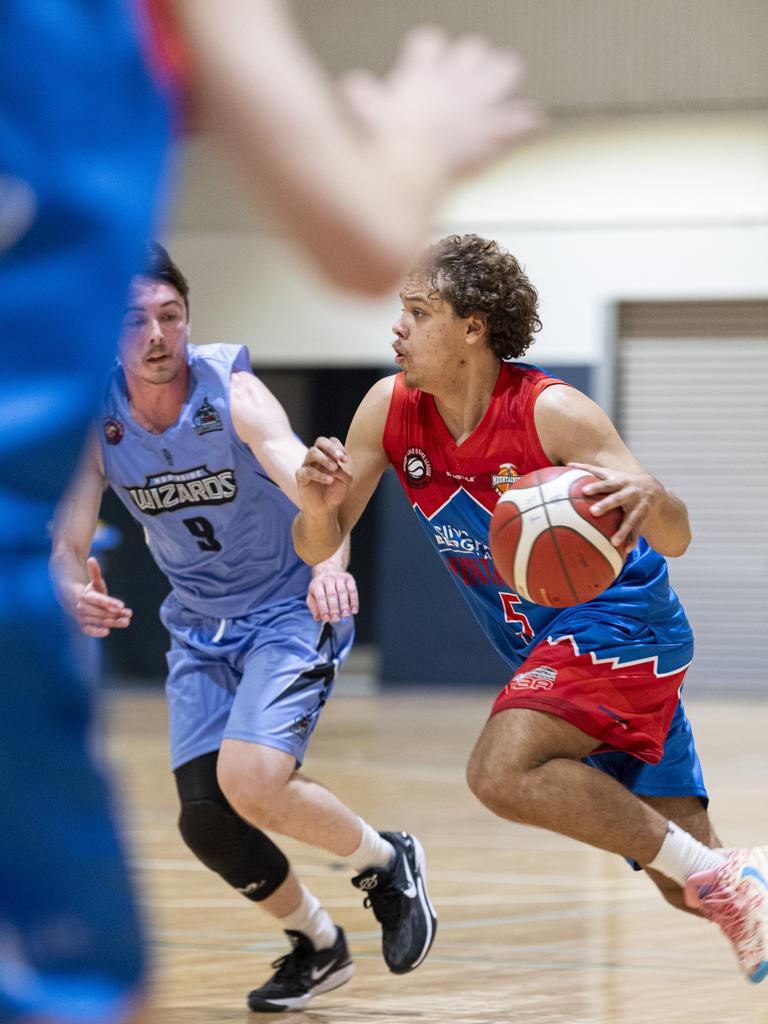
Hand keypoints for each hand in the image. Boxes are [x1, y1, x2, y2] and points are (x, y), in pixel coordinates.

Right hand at [74, 556, 132, 637]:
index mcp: (86, 596)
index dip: (111, 603)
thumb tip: (91, 559)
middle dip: (116, 613)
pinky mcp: (84, 626)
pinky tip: (107, 632)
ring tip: (127, 621)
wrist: (80, 604)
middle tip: (129, 613)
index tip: (122, 605)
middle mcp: (83, 607)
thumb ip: (95, 573)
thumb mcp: (96, 583)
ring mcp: (82, 617)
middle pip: (102, 612)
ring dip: (114, 622)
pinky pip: (89, 630)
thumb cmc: (92, 592)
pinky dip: (96, 632)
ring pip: (100, 621)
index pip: (100, 600)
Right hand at [296, 436, 352, 512]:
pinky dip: (320, 475)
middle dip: (331, 447)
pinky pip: (307, 471)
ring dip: (325, 459)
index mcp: (328, 455)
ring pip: (312, 452)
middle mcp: (317, 457)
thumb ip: (343, 469)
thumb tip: (336, 465)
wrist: (326, 507)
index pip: (331, 441)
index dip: (339, 447)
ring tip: (334, 469)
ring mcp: (307, 465)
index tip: (346, 460)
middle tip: (339, 458)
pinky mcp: (301, 476)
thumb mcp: (346, 479)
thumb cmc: (335, 491)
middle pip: (320, 441)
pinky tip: (329, 481)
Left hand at [307, 570, 358, 623]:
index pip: (320, 597)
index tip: (326, 619)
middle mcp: (327, 578)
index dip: (323, 608)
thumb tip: (317, 618)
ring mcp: (339, 577)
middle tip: (336, 620)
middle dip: (334, 609)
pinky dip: (354, 601)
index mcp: (317, 583)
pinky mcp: (349, 578)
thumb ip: (314, 607)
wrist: (329, 569)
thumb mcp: (312, 596)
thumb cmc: (320, 588)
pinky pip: (352, 590)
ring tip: (345, 615)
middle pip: (332, 595)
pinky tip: (354, 610)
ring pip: (342, 592)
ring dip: (344, 605)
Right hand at [341, 26, 541, 179]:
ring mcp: (479, 103)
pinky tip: (531, 123)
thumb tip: (351, 86)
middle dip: (473, 62)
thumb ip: (363, 98)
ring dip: (503, 78)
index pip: (429, 42)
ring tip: (499, 92)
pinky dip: (526, 123)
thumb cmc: (387, 146)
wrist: (413, 168)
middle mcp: (454, 80)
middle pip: (473, 49)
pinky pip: (522, 119)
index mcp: (422, 73)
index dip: (428, 52)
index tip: (425, 63)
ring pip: (505, 68)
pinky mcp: (495, 130)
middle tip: (468, 81)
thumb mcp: (367, 117)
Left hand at [568, 462, 664, 553]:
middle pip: (617, 499)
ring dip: (623, 530)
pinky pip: (639, 530)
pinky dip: (633, 539)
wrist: (653, 488)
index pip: (606, 484)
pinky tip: (627, 550)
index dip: (595, 486)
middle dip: (606, 505)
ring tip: (614, 542)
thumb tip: (568, 464)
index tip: (584, 491)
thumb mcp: (610, 474)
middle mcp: (630, 493)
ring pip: (631, 519)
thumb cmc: (623, 481)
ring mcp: (639, 505)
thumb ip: (590, 470)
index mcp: (620, 482)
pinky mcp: (644, 517)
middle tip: (593, 512)